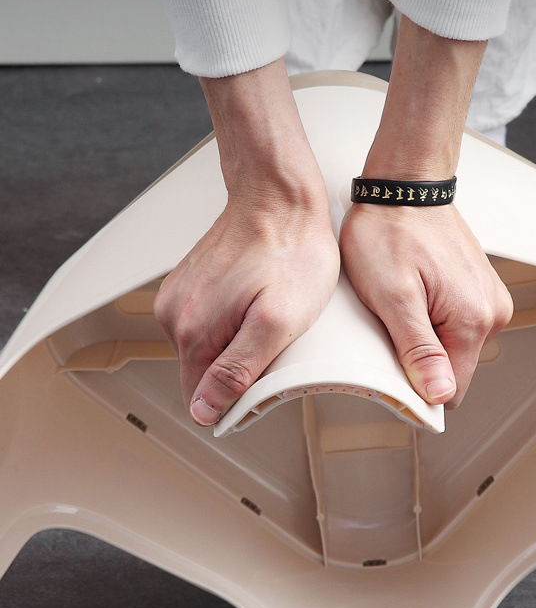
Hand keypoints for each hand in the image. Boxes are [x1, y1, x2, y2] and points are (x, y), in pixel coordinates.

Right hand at [154, 197, 338, 424]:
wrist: (279, 197)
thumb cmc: (290, 252)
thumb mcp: (278, 321)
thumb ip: (238, 371)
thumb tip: (205, 411)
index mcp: (192, 330)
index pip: (200, 400)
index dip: (236, 399)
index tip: (264, 375)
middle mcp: (174, 314)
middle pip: (204, 373)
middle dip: (239, 367)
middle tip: (273, 336)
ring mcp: (179, 296)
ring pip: (207, 347)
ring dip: (237, 340)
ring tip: (267, 312)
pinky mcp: (189, 282)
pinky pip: (208, 321)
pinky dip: (232, 318)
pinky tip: (255, 298)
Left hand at [340, 202, 511, 407]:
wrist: (403, 186)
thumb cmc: (390, 230)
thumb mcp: (392, 296)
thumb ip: (418, 350)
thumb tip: (440, 394)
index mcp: (474, 318)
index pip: (452, 390)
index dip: (419, 386)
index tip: (393, 361)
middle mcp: (492, 311)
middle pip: (452, 368)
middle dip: (419, 355)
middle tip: (392, 318)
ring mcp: (488, 298)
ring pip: (452, 346)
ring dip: (424, 333)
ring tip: (402, 298)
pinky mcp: (478, 288)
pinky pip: (454, 322)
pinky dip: (431, 315)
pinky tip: (413, 290)